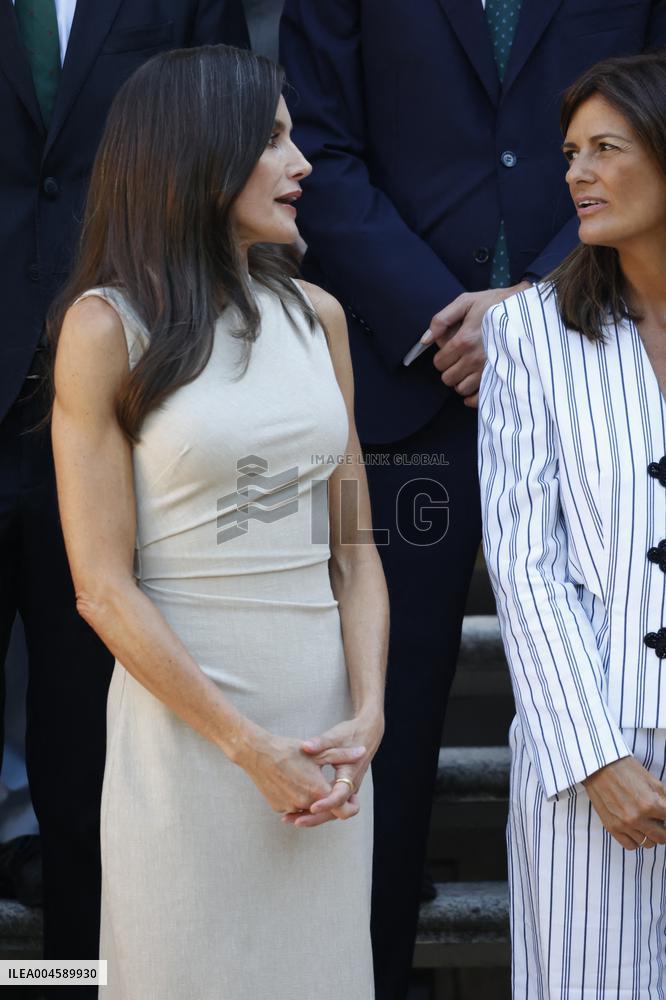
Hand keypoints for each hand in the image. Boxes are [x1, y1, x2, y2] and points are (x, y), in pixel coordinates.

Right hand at [233, 719, 362, 816]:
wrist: (257, 753)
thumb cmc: (289, 750)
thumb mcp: (318, 752)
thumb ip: (342, 755)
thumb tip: (363, 751)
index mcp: (318, 791)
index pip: (342, 811)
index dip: (348, 805)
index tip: (350, 798)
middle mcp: (304, 804)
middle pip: (323, 808)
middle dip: (327, 798)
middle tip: (327, 782)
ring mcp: (289, 807)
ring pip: (307, 808)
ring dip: (310, 799)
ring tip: (306, 777)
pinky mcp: (277, 807)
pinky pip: (292, 806)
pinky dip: (295, 798)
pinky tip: (292, 781)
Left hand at [282, 712, 383, 828]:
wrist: (366, 733)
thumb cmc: (351, 734)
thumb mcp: (335, 736)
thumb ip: (321, 743)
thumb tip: (305, 747)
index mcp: (350, 775)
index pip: (340, 796)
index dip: (326, 803)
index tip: (311, 807)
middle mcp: (349, 788)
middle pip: (335, 812)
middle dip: (315, 818)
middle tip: (295, 820)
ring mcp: (345, 791)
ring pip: (331, 812)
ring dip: (312, 817)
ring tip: (288, 818)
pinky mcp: (339, 790)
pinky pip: (328, 806)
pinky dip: (313, 810)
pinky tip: (294, 808)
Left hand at [423, 282, 530, 406]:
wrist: (526, 309)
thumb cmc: (494, 304)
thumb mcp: (466, 302)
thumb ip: (441, 319)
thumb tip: (425, 340)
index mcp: (464, 340)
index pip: (439, 362)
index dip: (441, 357)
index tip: (451, 350)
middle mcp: (474, 359)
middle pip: (448, 378)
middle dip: (450, 369)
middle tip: (460, 359)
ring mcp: (488, 370)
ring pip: (461, 389)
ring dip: (462, 381)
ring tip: (469, 368)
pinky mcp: (500, 378)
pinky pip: (478, 399)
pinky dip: (472, 396)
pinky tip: (474, 384)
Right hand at [583, 755, 665, 849]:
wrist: (599, 767)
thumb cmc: (626, 770)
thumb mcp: (653, 781)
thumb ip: (665, 800)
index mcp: (651, 804)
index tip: (664, 816)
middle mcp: (638, 818)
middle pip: (662, 837)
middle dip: (663, 829)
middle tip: (658, 820)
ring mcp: (624, 825)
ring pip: (648, 843)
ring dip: (649, 834)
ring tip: (645, 823)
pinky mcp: (612, 828)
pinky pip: (630, 845)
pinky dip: (636, 840)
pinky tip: (635, 830)